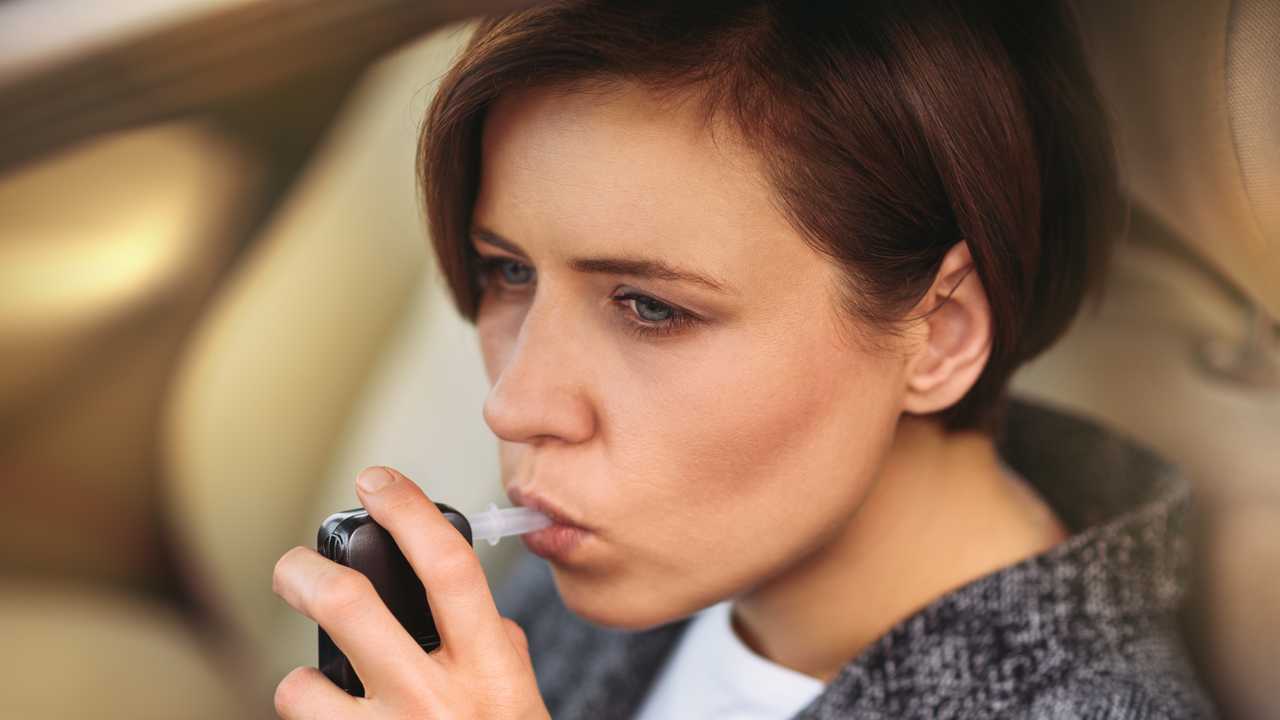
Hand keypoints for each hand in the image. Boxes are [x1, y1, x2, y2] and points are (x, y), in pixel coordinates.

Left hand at [272, 466, 549, 719]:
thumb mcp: (524, 710)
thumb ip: (503, 655)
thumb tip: (482, 613)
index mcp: (491, 672)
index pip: (450, 568)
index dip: (408, 513)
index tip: (377, 482)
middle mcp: (438, 703)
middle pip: (352, 607)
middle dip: (304, 574)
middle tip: (291, 568)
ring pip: (302, 686)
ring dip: (297, 683)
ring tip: (311, 690)